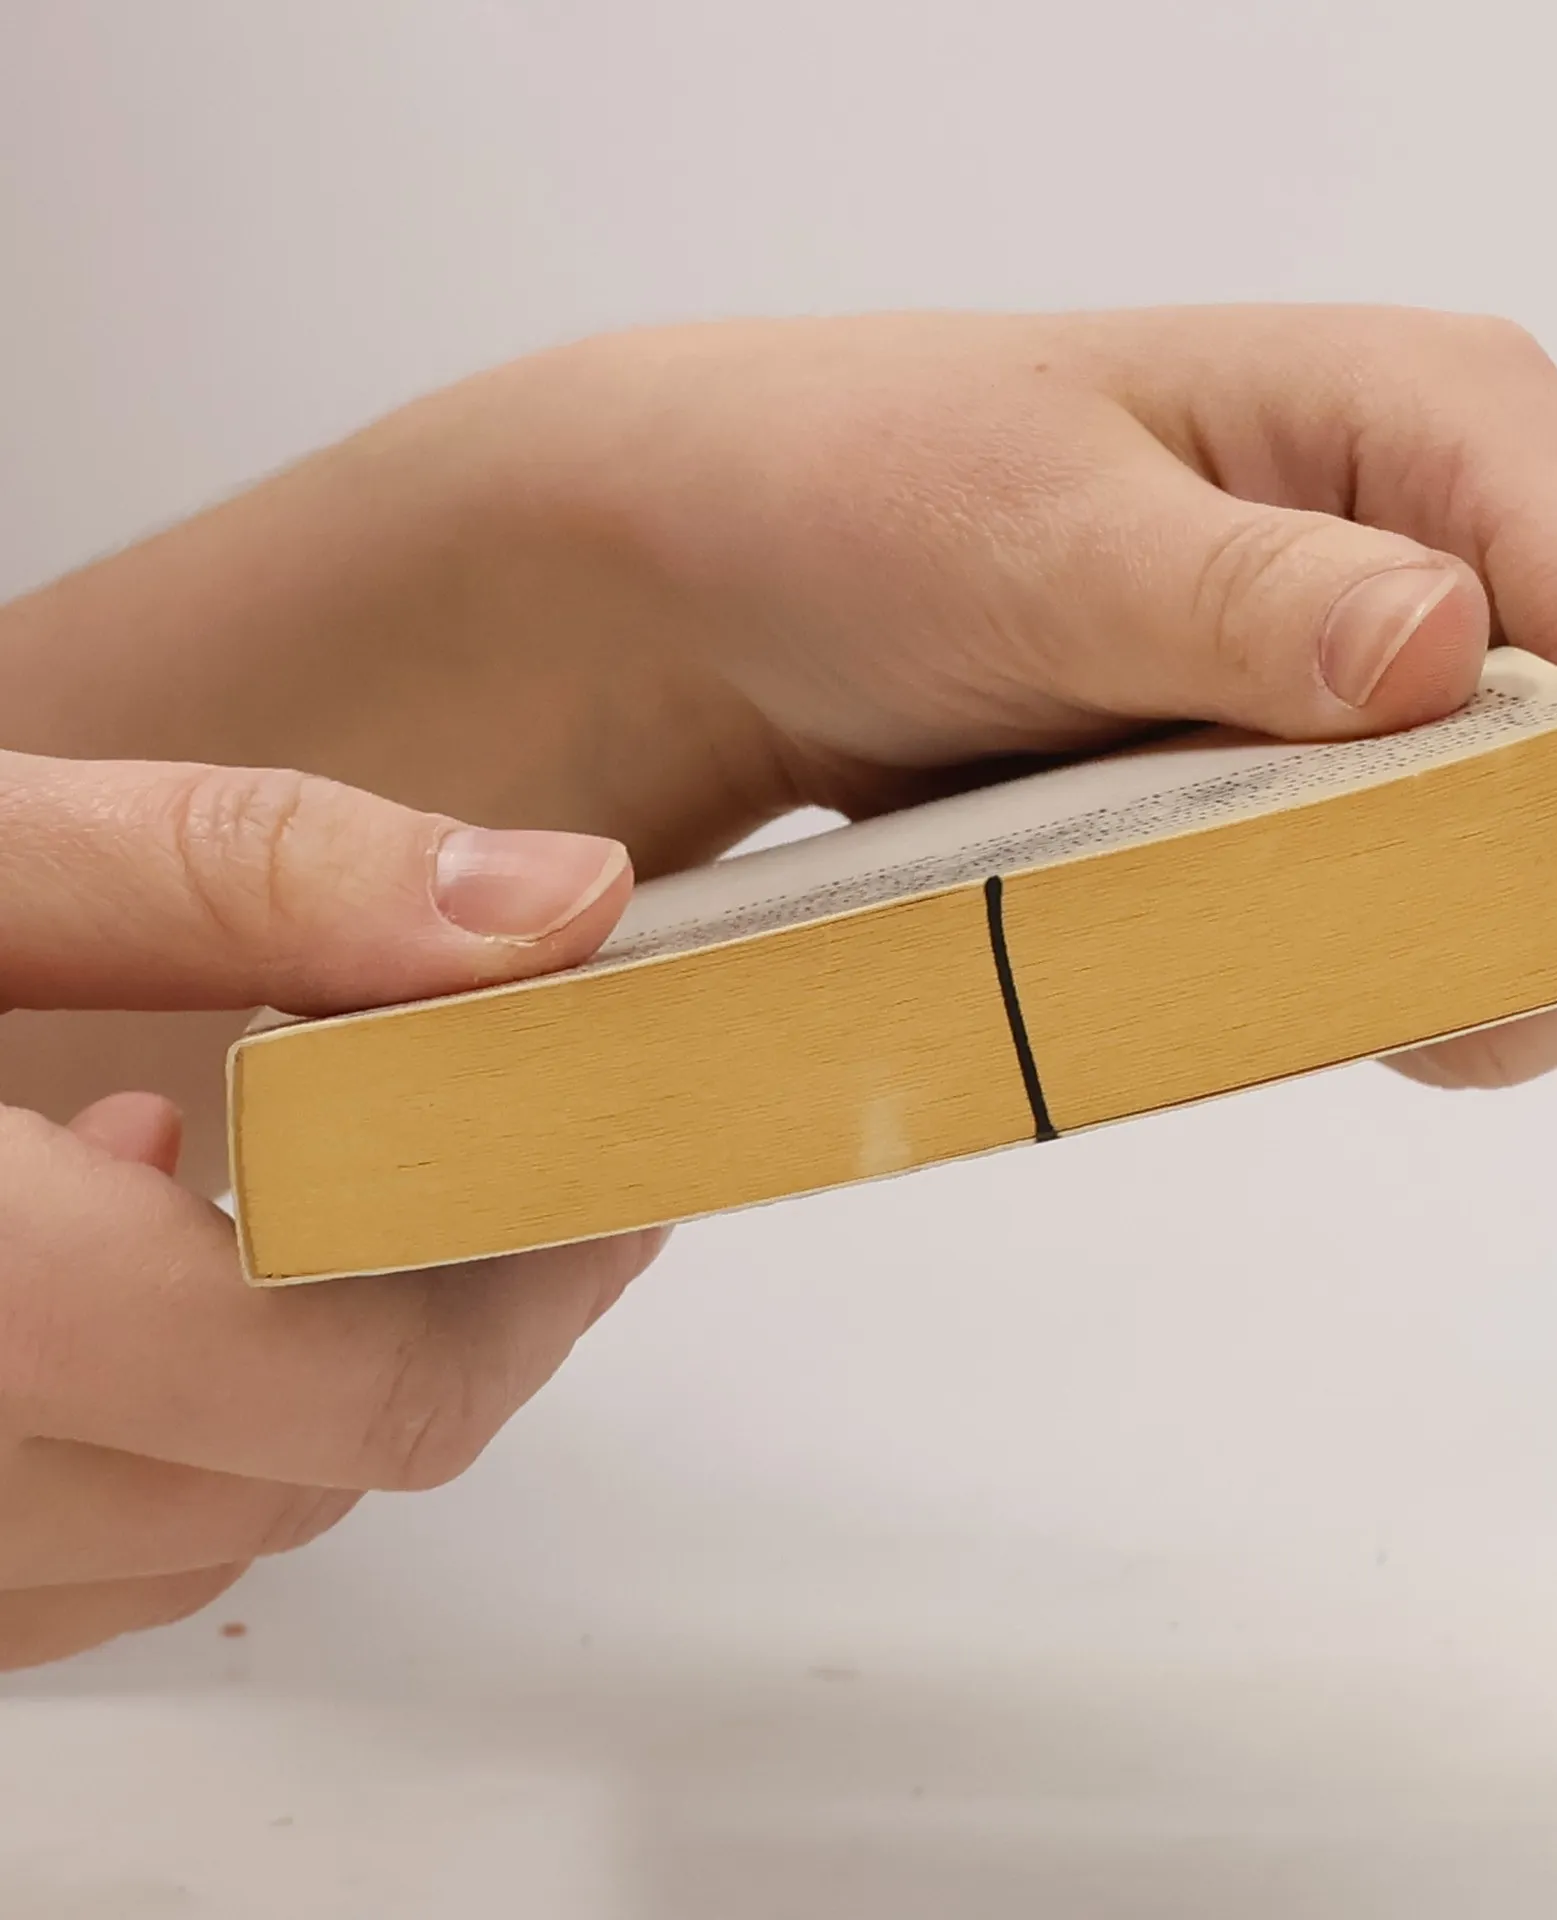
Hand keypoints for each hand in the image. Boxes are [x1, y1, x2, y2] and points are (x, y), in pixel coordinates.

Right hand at [0, 751, 655, 1668]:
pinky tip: (110, 1254)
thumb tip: (562, 907)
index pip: (330, 1373)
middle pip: (295, 1472)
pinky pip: (67, 1566)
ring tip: (305, 1182)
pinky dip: (160, 1437)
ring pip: (200, 1537)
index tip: (599, 1152)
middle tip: (518, 1158)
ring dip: (313, 1375)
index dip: (519, 1267)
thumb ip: (254, 874)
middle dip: (449, 1314)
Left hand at [4, 306, 1556, 1086]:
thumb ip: (1242, 596)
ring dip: (1540, 970)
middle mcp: (1492, 536)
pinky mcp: (1382, 761)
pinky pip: (1513, 902)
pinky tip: (1356, 989)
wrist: (762, 571)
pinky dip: (1470, 978)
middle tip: (1416, 1009)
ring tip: (1372, 1003)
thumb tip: (1443, 645)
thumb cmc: (879, 495)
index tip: (1490, 965)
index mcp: (1454, 428)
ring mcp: (1447, 663)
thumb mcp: (1039, 531)